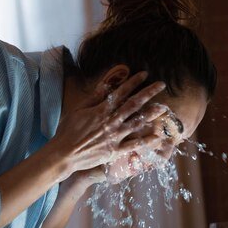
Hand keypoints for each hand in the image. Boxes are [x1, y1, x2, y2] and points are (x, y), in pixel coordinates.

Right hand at [48, 71, 168, 180]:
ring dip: (151, 114)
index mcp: (101, 110)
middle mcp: (110, 121)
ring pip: (136, 123)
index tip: (144, 74)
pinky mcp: (114, 151)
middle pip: (133, 104)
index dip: (134, 82)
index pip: (121, 92)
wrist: (64, 153)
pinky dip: (145, 142)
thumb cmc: (68, 130)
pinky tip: (157, 137)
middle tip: (161, 85)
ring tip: (163, 107)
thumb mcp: (79, 109)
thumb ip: (94, 97)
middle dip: (148, 93)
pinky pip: (133, 146)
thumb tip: (106, 84)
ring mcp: (114, 137)